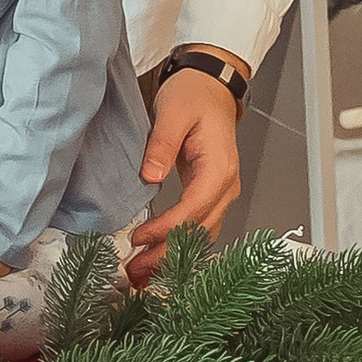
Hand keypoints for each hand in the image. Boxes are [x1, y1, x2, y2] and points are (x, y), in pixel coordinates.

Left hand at [128, 66, 244, 278]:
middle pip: (199, 231)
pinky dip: (179, 246)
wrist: (211, 88)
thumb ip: (162, 145)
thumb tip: (150, 175)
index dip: (168, 229)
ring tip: (141, 273)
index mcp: (219, 168)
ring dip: (172, 257)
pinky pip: (198, 228)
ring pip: (200, 235)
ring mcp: (221, 193)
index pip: (195, 208)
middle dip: (168, 254)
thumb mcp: (173, 112)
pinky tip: (157, 259)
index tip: (139, 238)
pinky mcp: (210, 195)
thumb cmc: (195, 96)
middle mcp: (226, 186)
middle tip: (135, 271)